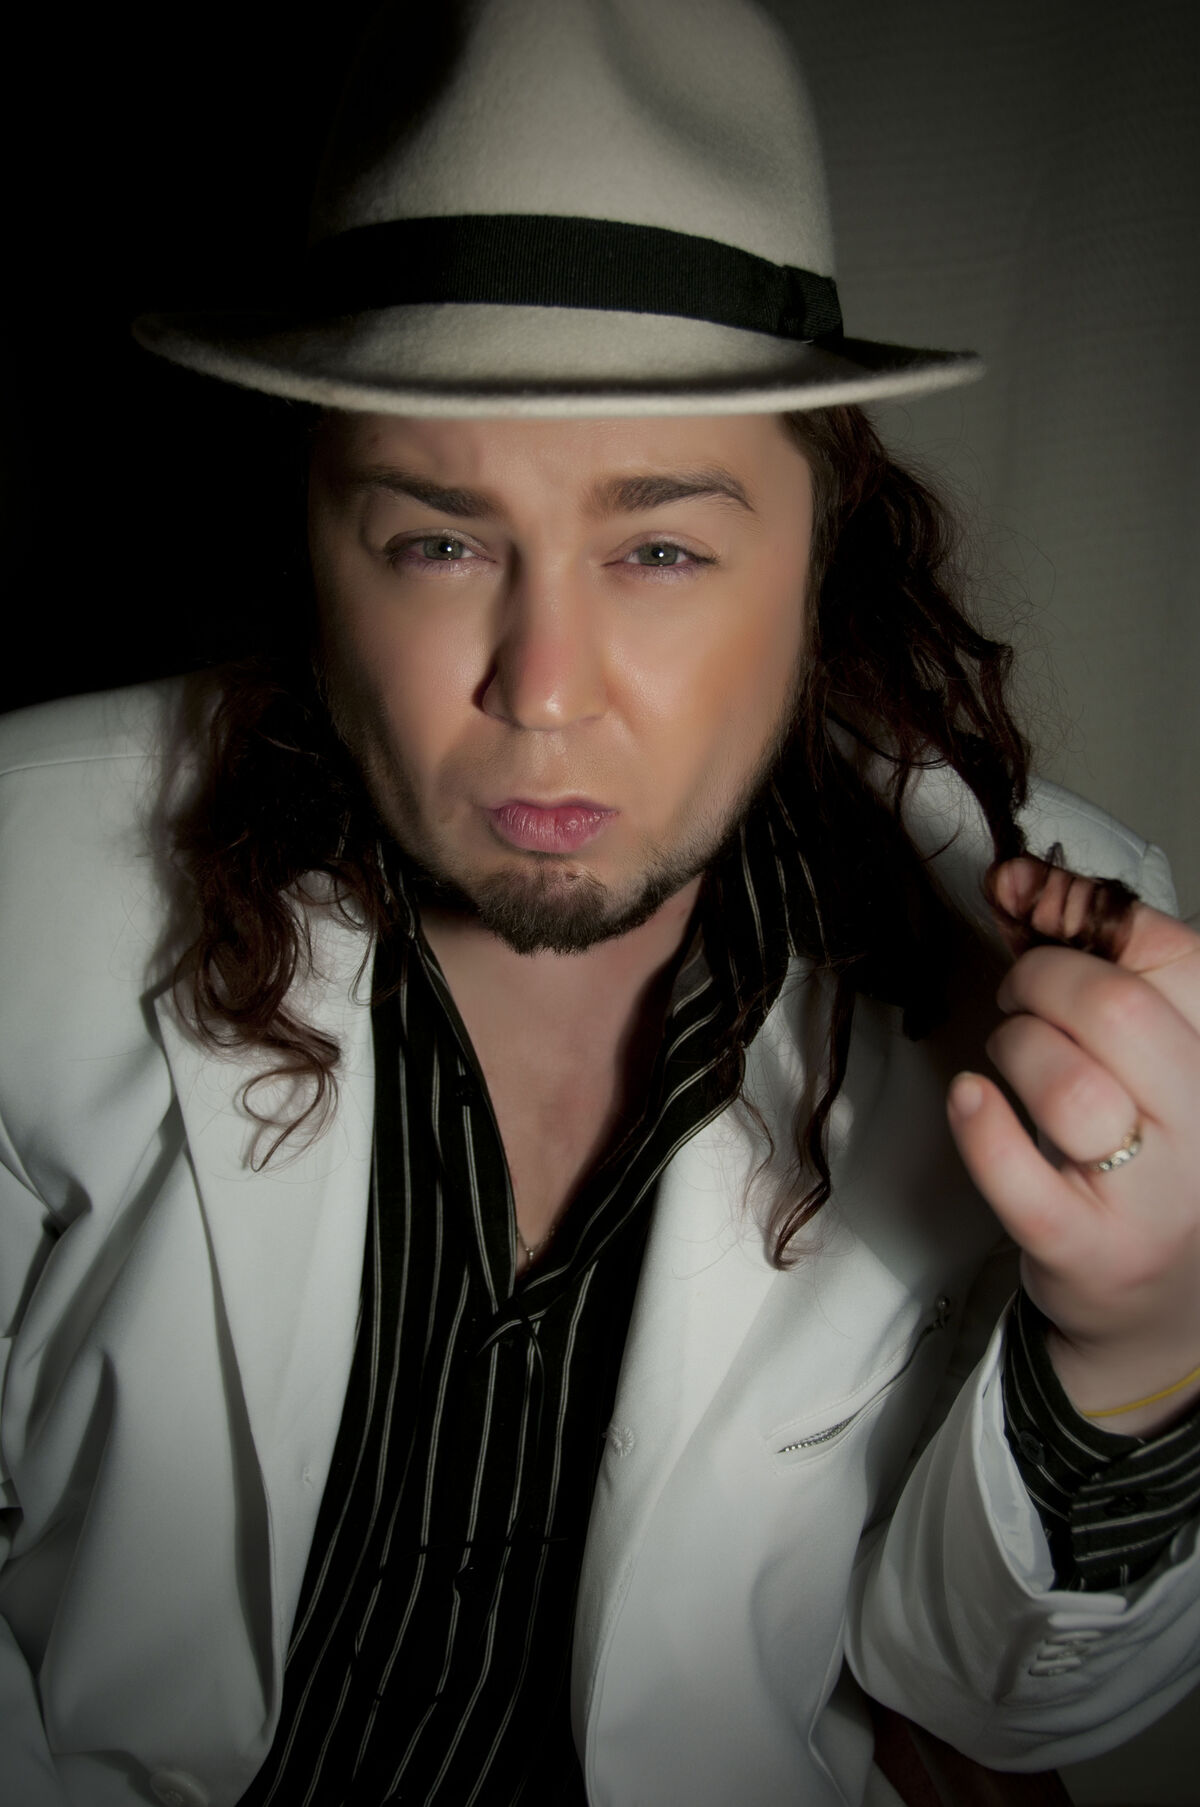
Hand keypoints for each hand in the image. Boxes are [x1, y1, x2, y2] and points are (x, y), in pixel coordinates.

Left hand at [947, 857, 1199, 1433]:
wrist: (1165, 1314)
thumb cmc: (1146, 1160)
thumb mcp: (1146, 1060)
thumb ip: (1089, 964)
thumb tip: (1016, 880)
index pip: (1175, 953)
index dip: (1086, 912)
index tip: (1028, 901)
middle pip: (1118, 1010)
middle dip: (1041, 981)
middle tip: (1018, 1000)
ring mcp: (1153, 1197)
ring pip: (1068, 1086)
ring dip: (1014, 1050)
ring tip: (1009, 1062)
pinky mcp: (1089, 1251)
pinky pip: (1021, 1176)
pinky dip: (982, 1125)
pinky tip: (972, 1102)